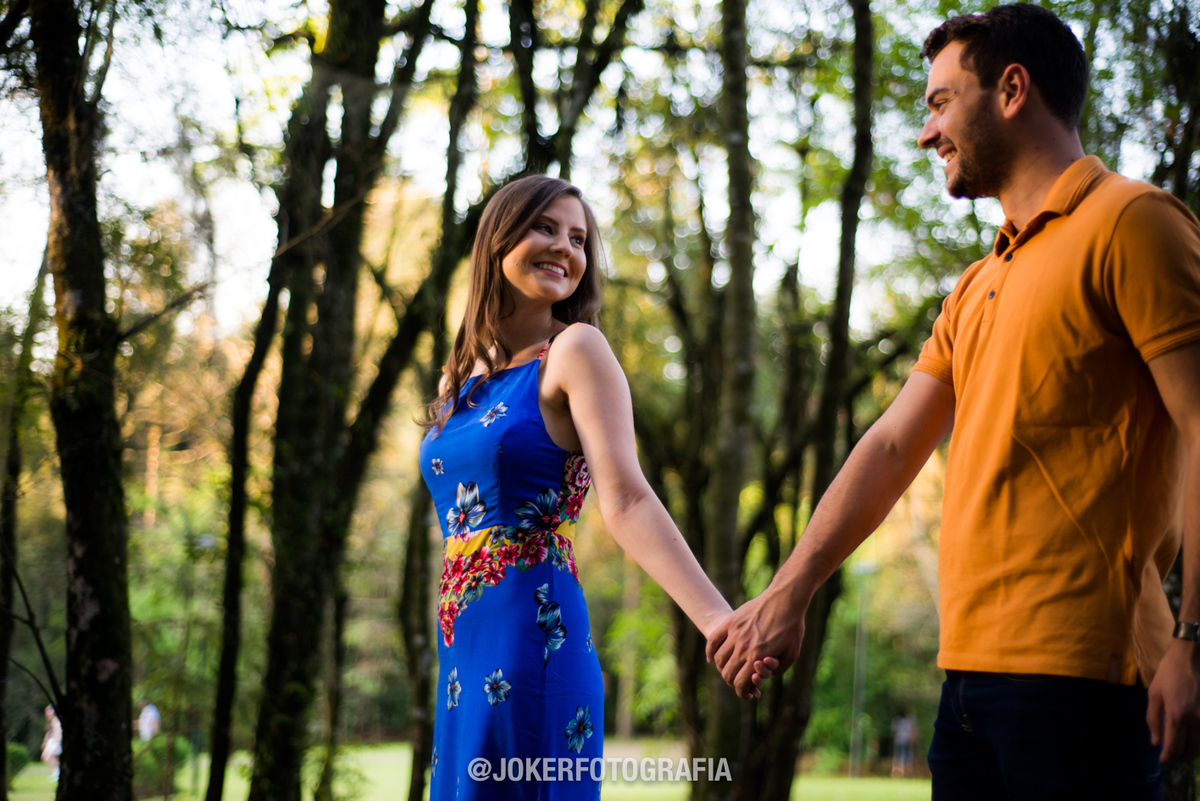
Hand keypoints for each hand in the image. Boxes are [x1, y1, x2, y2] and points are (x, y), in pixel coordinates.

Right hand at [706, 588, 805, 698]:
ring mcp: (734, 634)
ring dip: (723, 669)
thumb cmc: (792, 627)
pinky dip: (710, 652)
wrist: (785, 600)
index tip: (747, 693)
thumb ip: (777, 670)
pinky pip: (713, 641)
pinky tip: (712, 658)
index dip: (742, 693)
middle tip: (740, 682)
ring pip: (719, 659)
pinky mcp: (730, 622)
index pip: (740, 684)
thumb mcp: (792, 654)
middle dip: (733, 683)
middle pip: (727, 674)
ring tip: (730, 669)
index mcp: (757, 657)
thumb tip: (763, 675)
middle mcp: (743, 647)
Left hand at [1147, 639, 1199, 761]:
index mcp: (1178, 715)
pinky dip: (1199, 742)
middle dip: (1179, 757)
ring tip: (1180, 750)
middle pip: (1190, 750)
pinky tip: (1191, 739)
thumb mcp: (1154, 694)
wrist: (1191, 658)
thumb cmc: (1169, 674)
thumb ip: (1153, 720)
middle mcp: (1196, 720)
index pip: (1174, 747)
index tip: (1163, 760)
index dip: (1168, 757)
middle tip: (1170, 755)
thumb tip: (1155, 742)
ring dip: (1190, 752)